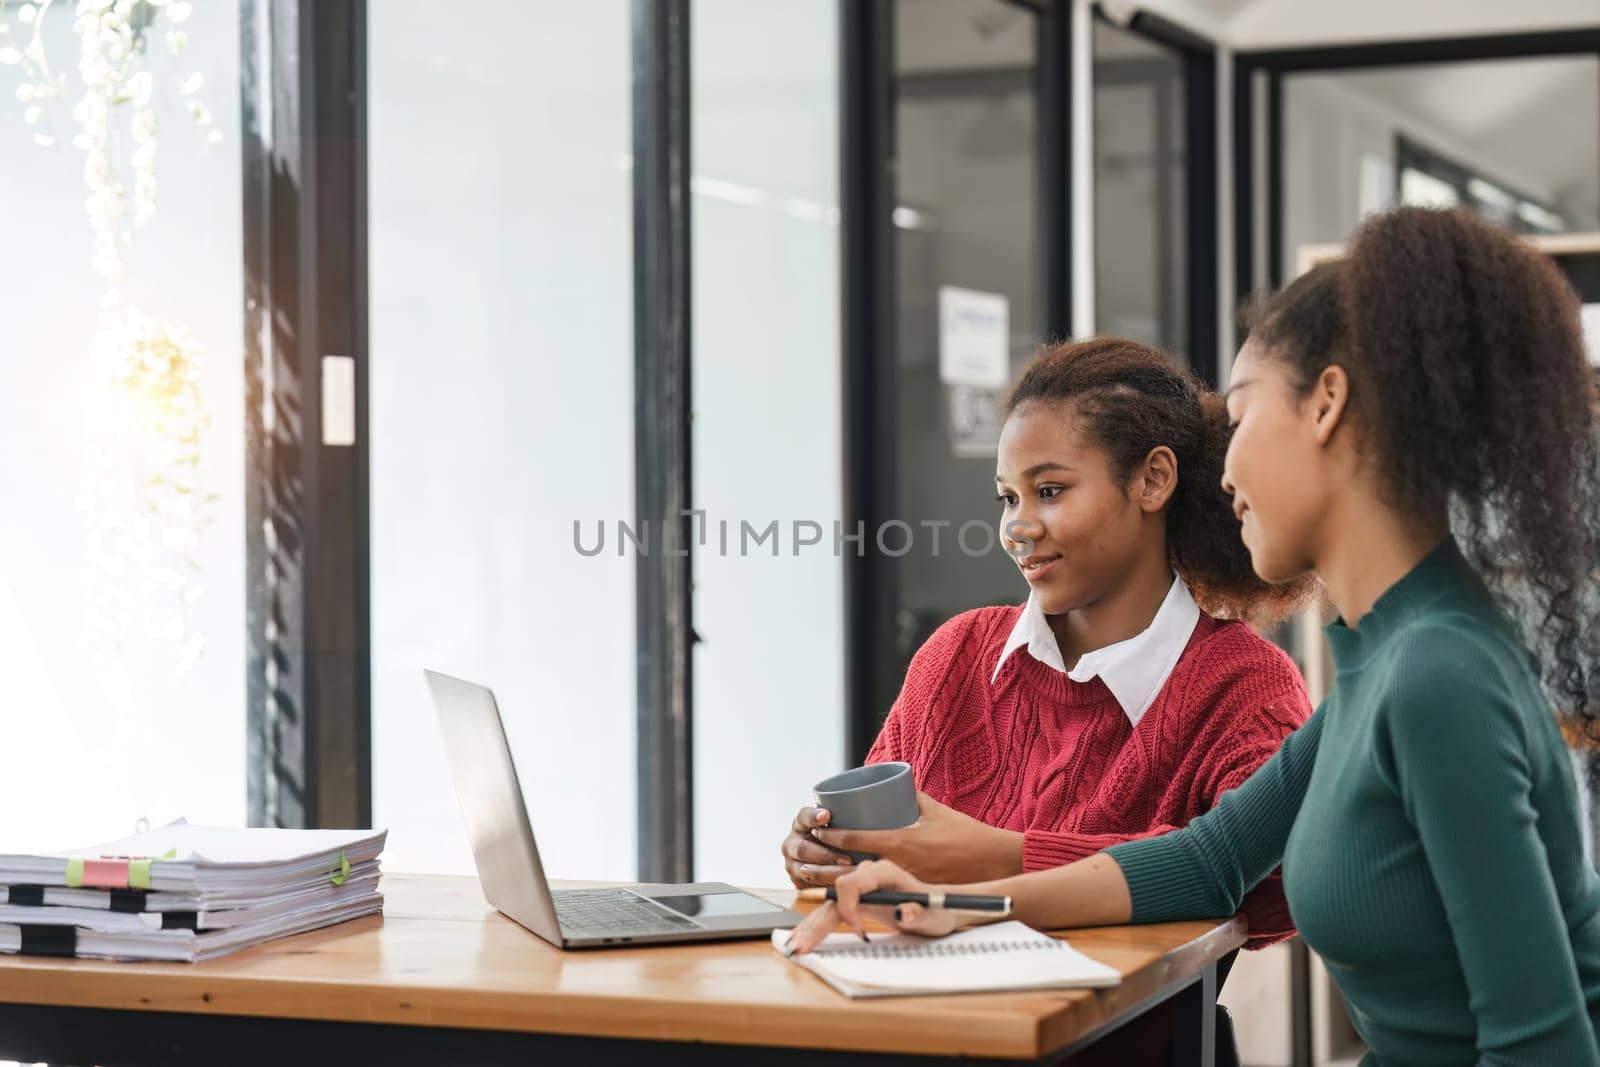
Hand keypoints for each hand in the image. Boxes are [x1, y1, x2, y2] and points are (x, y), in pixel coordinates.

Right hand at [781, 805, 853, 886]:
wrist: (828, 858)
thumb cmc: (839, 838)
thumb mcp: (840, 826)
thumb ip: (847, 820)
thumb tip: (871, 809)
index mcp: (801, 823)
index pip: (804, 817)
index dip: (813, 817)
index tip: (827, 815)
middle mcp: (792, 842)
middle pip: (803, 849)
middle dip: (826, 855)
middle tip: (848, 859)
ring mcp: (791, 862)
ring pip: (805, 871)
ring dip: (827, 874)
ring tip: (847, 877)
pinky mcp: (797, 881)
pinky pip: (809, 886)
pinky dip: (825, 887)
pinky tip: (841, 887)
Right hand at [784, 859, 961, 954]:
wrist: (942, 907)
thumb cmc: (940, 909)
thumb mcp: (934, 914)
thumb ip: (919, 912)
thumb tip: (905, 913)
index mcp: (883, 871)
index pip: (850, 884)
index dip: (848, 909)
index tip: (858, 933)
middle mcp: (867, 875)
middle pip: (832, 895)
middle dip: (815, 922)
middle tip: (800, 947)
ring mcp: (861, 886)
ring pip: (828, 905)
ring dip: (811, 926)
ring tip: (794, 947)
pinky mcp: (857, 900)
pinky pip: (833, 911)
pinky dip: (818, 926)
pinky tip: (804, 939)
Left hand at [809, 792, 1022, 883]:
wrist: (995, 862)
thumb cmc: (966, 833)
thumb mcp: (934, 809)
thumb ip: (912, 796)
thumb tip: (897, 784)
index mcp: (900, 840)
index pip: (855, 838)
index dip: (832, 835)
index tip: (818, 830)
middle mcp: (899, 864)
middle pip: (849, 866)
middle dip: (826, 862)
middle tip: (811, 854)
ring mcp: (905, 883)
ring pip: (861, 885)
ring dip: (836, 881)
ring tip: (819, 874)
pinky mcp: (914, 896)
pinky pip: (880, 896)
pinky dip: (860, 894)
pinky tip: (846, 892)